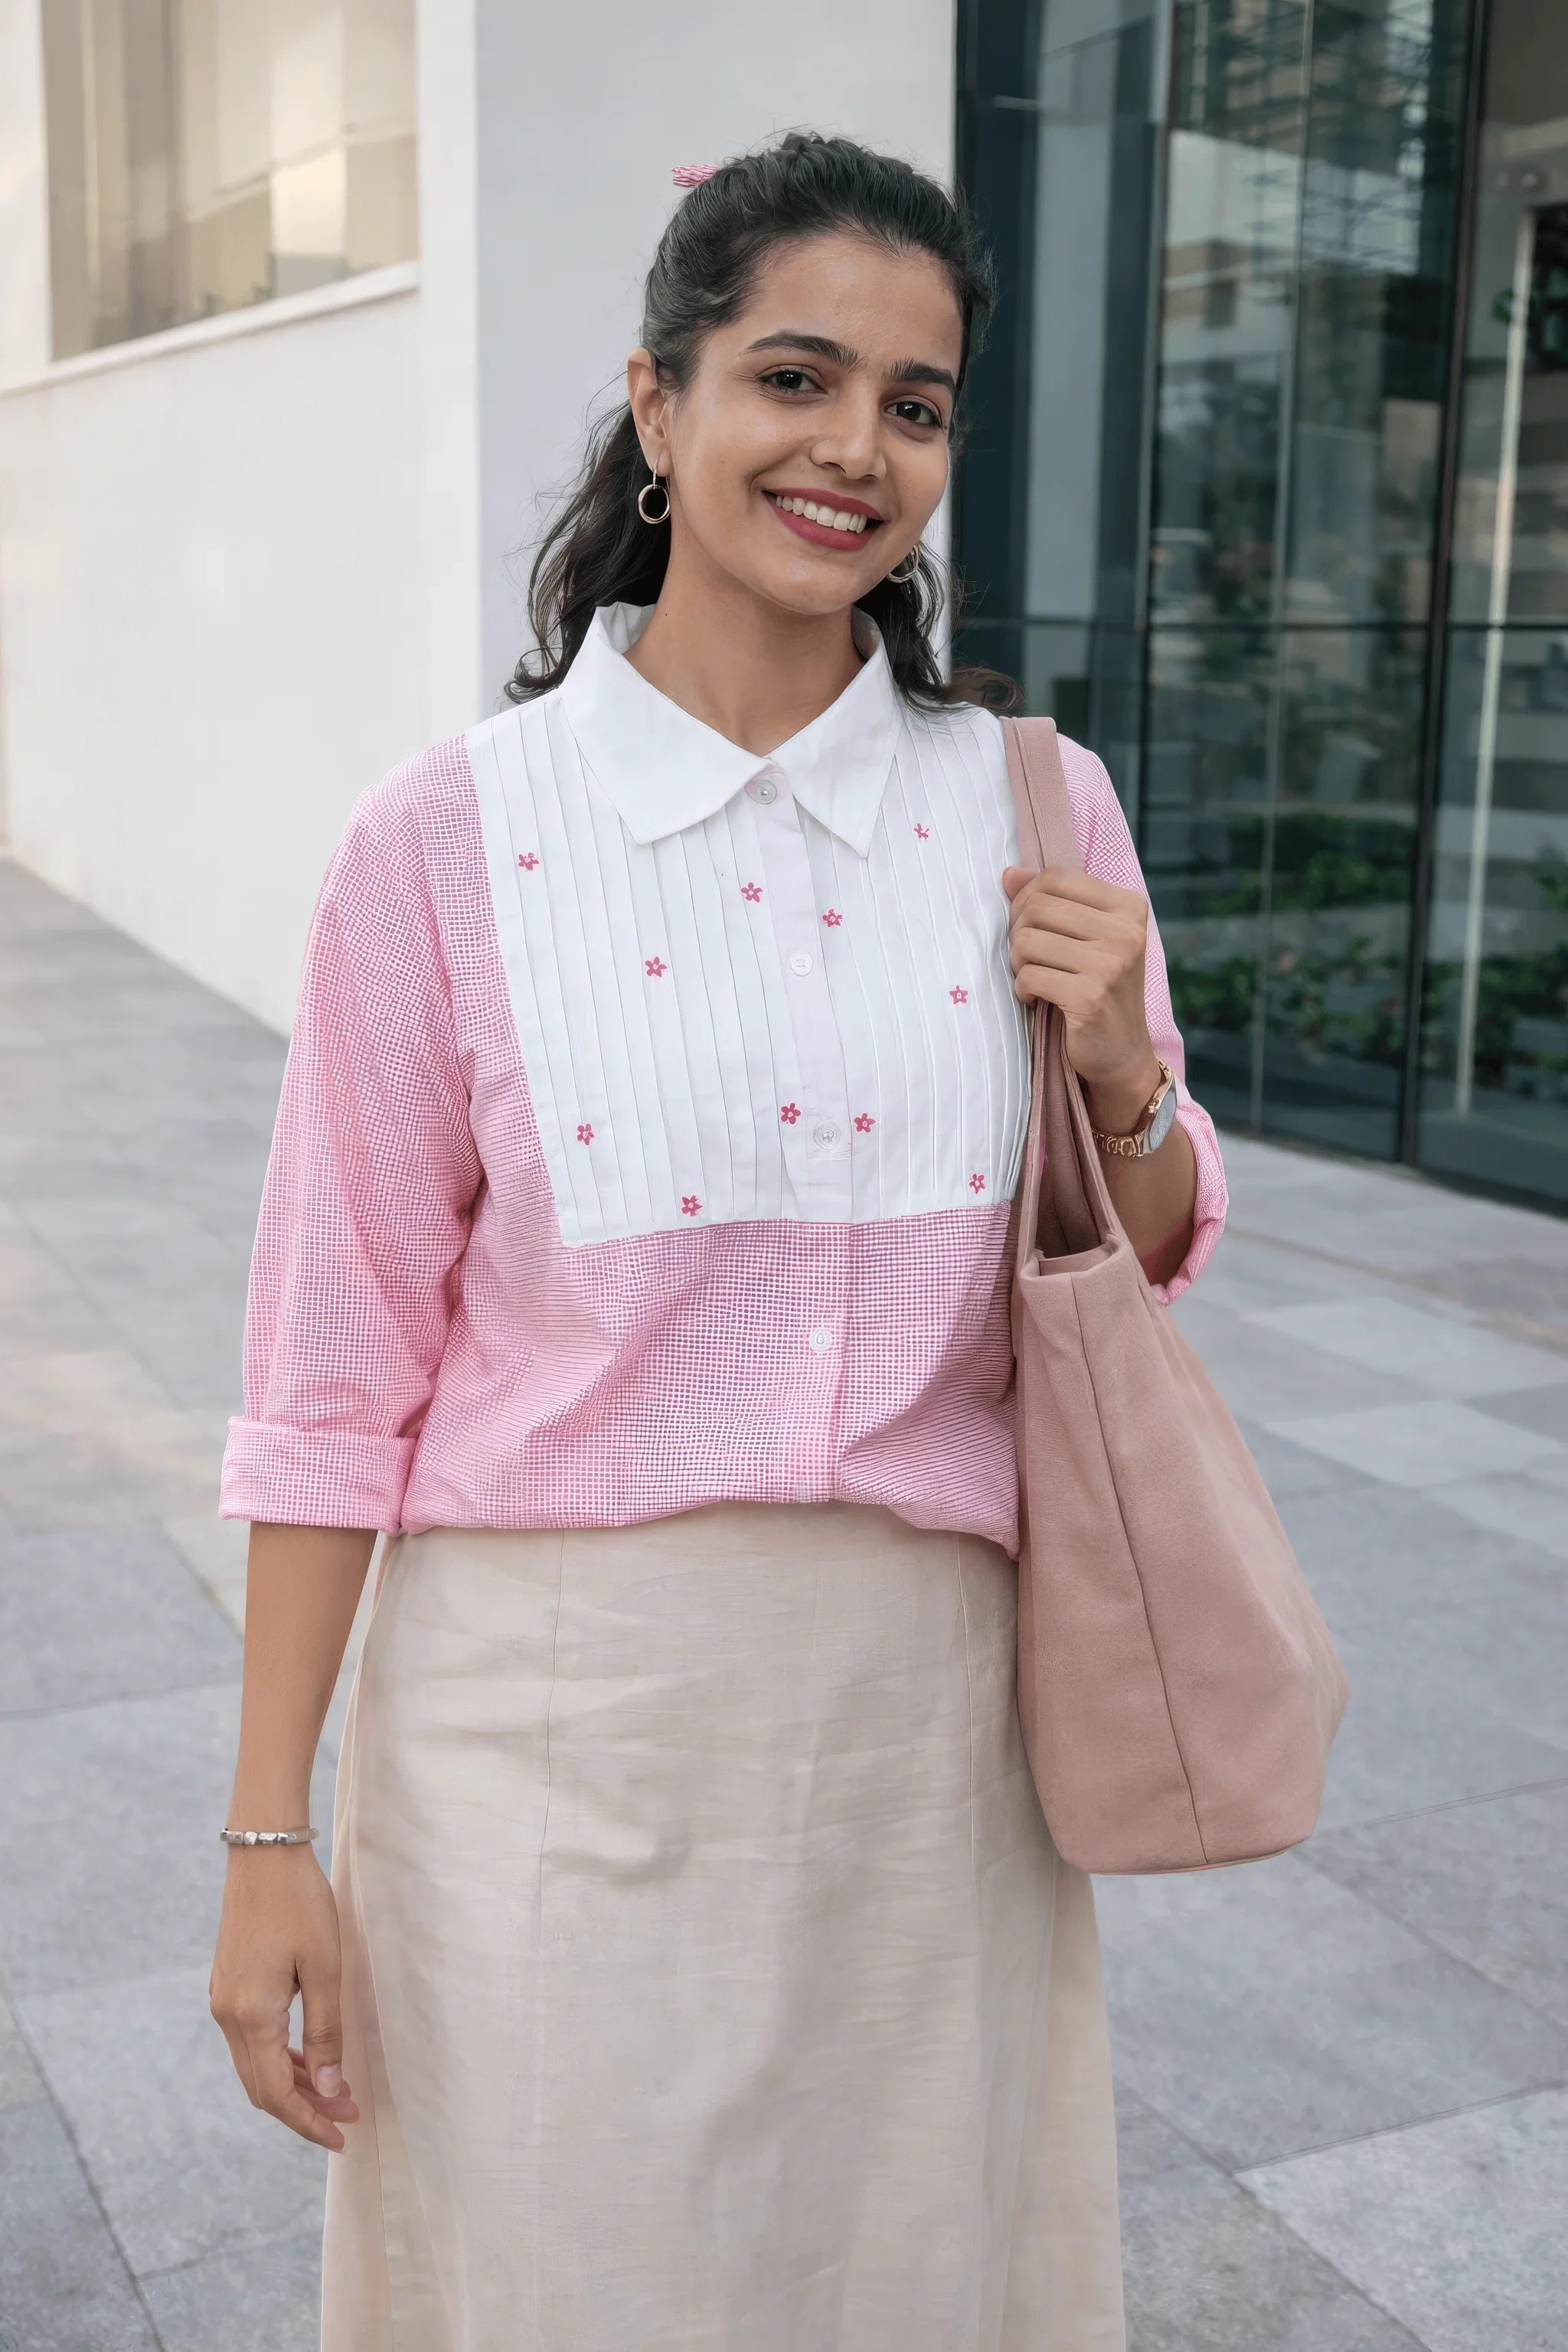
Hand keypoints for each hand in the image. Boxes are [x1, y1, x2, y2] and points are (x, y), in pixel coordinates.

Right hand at [209, 1845, 358, 2150]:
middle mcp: (227, 2015)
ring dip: (294, 2084)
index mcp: (250, 2016)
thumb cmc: (299, 1904)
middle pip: (262, 2087)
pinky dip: (282, 2057)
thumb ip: (326, 2031)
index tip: (342, 2136)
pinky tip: (312, 2058)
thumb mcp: (325, 1968)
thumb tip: (330, 2089)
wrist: (263, 1853)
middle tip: (349, 2115)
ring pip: (256, 2065)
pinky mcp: (229, 1986)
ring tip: (338, 2091)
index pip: (276, 2094)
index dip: (308, 2122)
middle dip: (305, 2109)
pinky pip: (253, 2040)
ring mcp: (224, 2001)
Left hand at [1003, 865, 1161, 1132]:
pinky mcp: (1090, 997)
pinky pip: (1028, 976)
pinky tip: (1035, 999)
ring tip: (1033, 977)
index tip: (1029, 926)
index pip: (1056, 877)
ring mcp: (1111, 965)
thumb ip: (1050, 901)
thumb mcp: (1084, 938)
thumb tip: (1009, 873)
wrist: (1122, 1053)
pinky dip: (1022, 989)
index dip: (1027, 898)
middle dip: (1019, 931)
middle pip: (1038, 906)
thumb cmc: (1099, 988)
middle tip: (1027, 957)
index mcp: (1129, 907)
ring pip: (1027, 940)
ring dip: (1018, 962)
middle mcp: (1126, 932)